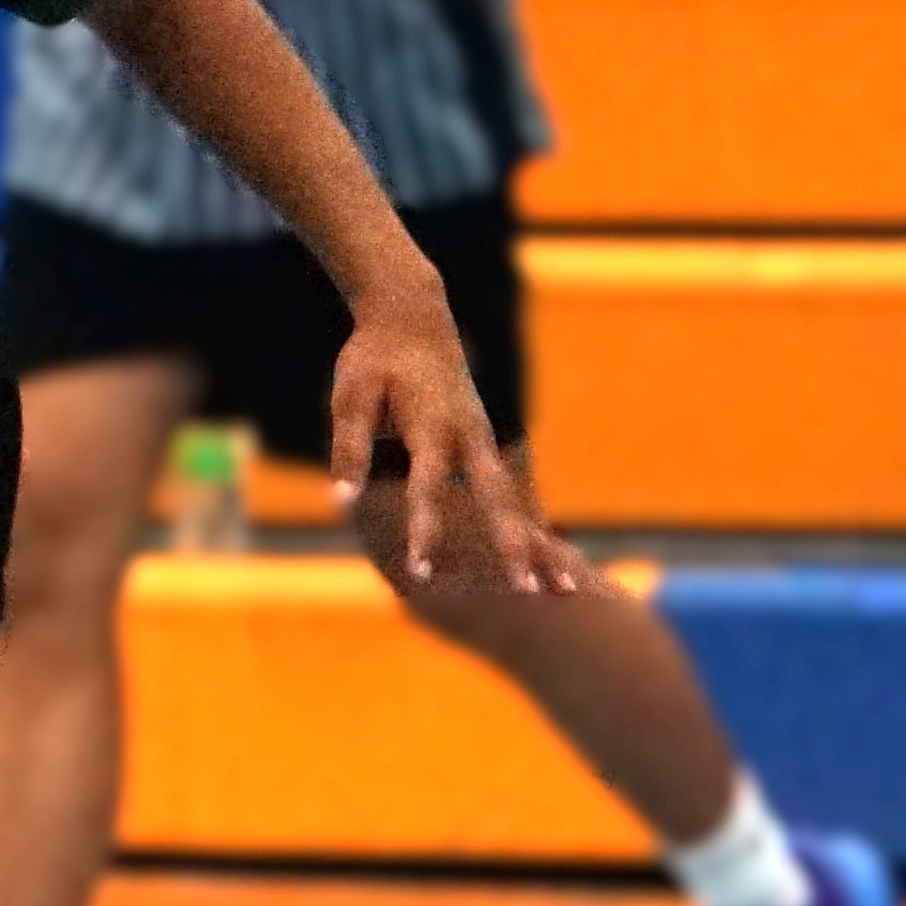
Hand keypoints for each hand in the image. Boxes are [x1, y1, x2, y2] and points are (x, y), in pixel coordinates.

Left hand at [332, 289, 595, 598]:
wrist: (413, 315)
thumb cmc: (374, 358)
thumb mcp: (351, 395)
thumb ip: (349, 449)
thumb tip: (340, 502)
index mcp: (432, 426)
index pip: (427, 489)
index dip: (424, 531)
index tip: (423, 574)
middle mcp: (469, 435)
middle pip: (496, 498)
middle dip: (513, 545)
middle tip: (528, 590)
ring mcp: (484, 439)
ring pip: (516, 498)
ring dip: (539, 542)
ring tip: (565, 589)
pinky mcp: (487, 444)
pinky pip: (514, 492)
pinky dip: (533, 525)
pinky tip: (552, 563)